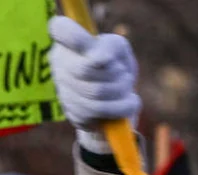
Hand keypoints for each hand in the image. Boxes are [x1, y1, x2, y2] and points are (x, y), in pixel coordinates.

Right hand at [48, 16, 140, 151]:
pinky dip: (124, 107)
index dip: (77, 37)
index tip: (96, 49)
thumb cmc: (117, 72)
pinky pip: (101, 110)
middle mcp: (59, 63)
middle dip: (117, 74)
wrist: (117, 108)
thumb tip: (99, 59)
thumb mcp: (120, 52)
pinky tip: (128, 103)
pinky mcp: (74, 112)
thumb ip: (111, 47)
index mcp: (68, 42)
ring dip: (122, 91)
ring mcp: (63, 89)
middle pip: (87, 68)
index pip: (60, 28)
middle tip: (125, 75)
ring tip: (127, 90)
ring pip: (96, 91)